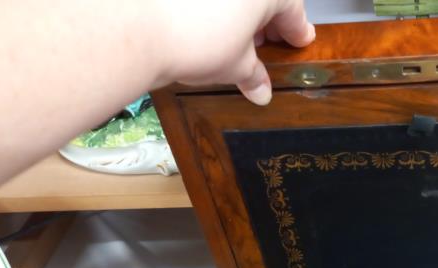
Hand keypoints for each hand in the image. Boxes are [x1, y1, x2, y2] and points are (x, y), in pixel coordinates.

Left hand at [156, 0, 314, 104]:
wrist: (138, 27)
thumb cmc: (197, 41)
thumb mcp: (236, 66)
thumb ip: (253, 74)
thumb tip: (260, 89)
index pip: (293, 9)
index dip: (296, 30)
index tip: (299, 40)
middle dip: (266, 20)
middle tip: (266, 45)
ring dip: (239, 11)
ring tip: (233, 38)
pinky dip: (212, 6)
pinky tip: (205, 23)